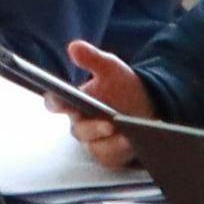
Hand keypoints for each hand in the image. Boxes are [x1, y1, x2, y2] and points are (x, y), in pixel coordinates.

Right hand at [63, 41, 148, 172]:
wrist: (148, 105)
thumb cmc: (123, 87)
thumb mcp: (111, 68)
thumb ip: (92, 58)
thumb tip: (74, 46)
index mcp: (74, 102)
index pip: (55, 103)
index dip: (55, 103)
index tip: (60, 102)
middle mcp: (80, 124)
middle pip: (79, 130)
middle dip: (93, 128)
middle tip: (109, 123)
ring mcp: (94, 142)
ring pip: (95, 146)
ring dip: (110, 143)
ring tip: (126, 137)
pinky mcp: (108, 155)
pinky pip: (110, 157)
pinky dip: (121, 152)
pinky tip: (133, 144)